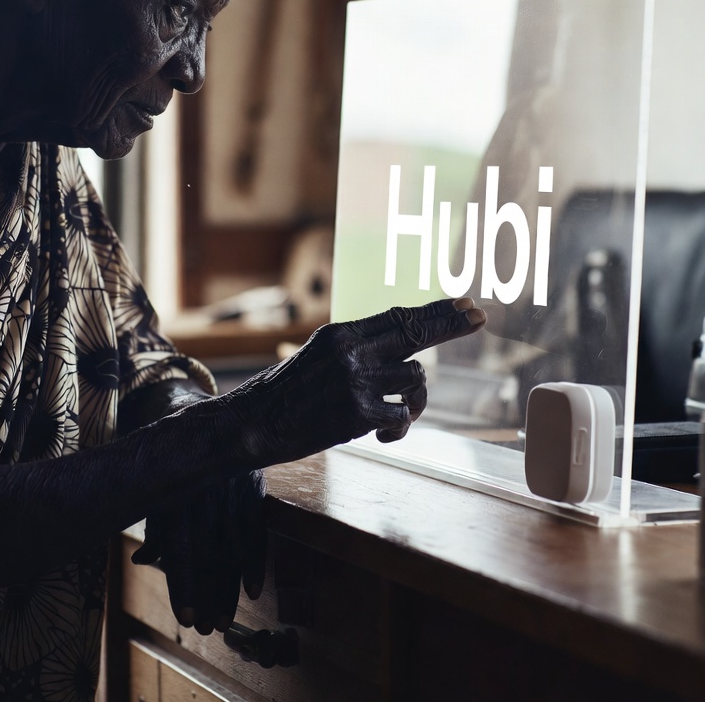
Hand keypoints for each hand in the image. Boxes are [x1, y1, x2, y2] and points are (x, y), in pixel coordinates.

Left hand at [132, 469, 265, 635]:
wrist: (207, 415)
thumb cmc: (174, 460)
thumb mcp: (160, 488)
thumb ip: (156, 525)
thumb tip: (143, 561)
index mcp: (177, 494)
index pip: (181, 549)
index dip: (184, 585)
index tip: (186, 618)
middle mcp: (206, 494)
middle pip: (209, 555)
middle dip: (208, 595)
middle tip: (207, 629)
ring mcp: (232, 490)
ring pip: (233, 548)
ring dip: (230, 588)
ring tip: (224, 621)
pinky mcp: (254, 487)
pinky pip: (256, 529)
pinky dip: (256, 561)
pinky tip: (254, 591)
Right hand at [214, 297, 485, 468]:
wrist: (254, 422)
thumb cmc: (289, 391)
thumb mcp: (321, 354)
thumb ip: (359, 348)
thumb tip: (404, 345)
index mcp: (342, 333)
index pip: (399, 317)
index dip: (437, 311)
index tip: (465, 303)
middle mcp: (352, 352)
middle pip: (416, 334)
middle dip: (451, 325)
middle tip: (479, 315)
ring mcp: (357, 382)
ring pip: (414, 380)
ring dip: (413, 399)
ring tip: (394, 412)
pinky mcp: (359, 414)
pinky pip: (401, 416)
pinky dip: (397, 426)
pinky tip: (381, 431)